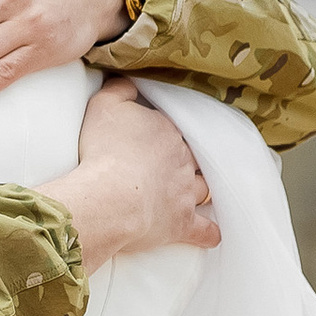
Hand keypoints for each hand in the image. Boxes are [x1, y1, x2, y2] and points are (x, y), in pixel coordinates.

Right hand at [46, 80, 219, 272]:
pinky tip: (213, 234)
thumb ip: (119, 89)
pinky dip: (209, 232)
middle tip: (174, 165)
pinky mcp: (182, 223)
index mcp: (166, 131)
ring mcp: (185, 193)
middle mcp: (182, 160)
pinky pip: (204, 229)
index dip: (163, 135)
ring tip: (197, 192)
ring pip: (203, 188)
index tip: (152, 140)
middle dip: (185, 160)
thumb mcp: (103, 106)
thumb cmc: (103, 151)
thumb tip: (131, 81)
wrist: (109, 197)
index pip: (172, 129)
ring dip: (201, 189)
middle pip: (191, 156)